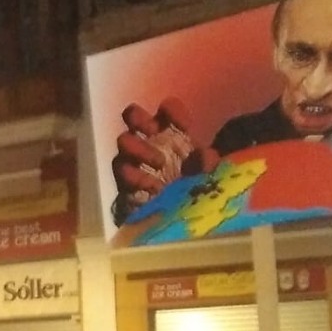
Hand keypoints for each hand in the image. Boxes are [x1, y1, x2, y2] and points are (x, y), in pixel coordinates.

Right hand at [111, 99, 208, 221]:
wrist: (176, 222)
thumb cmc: (194, 189)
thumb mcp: (208, 176)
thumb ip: (208, 164)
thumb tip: (206, 155)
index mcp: (172, 132)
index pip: (168, 108)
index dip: (172, 110)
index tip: (183, 124)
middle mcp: (150, 140)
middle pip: (133, 115)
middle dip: (138, 117)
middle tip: (151, 130)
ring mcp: (134, 159)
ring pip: (124, 140)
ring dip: (139, 148)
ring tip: (158, 162)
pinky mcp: (125, 181)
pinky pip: (123, 171)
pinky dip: (136, 176)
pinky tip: (151, 185)